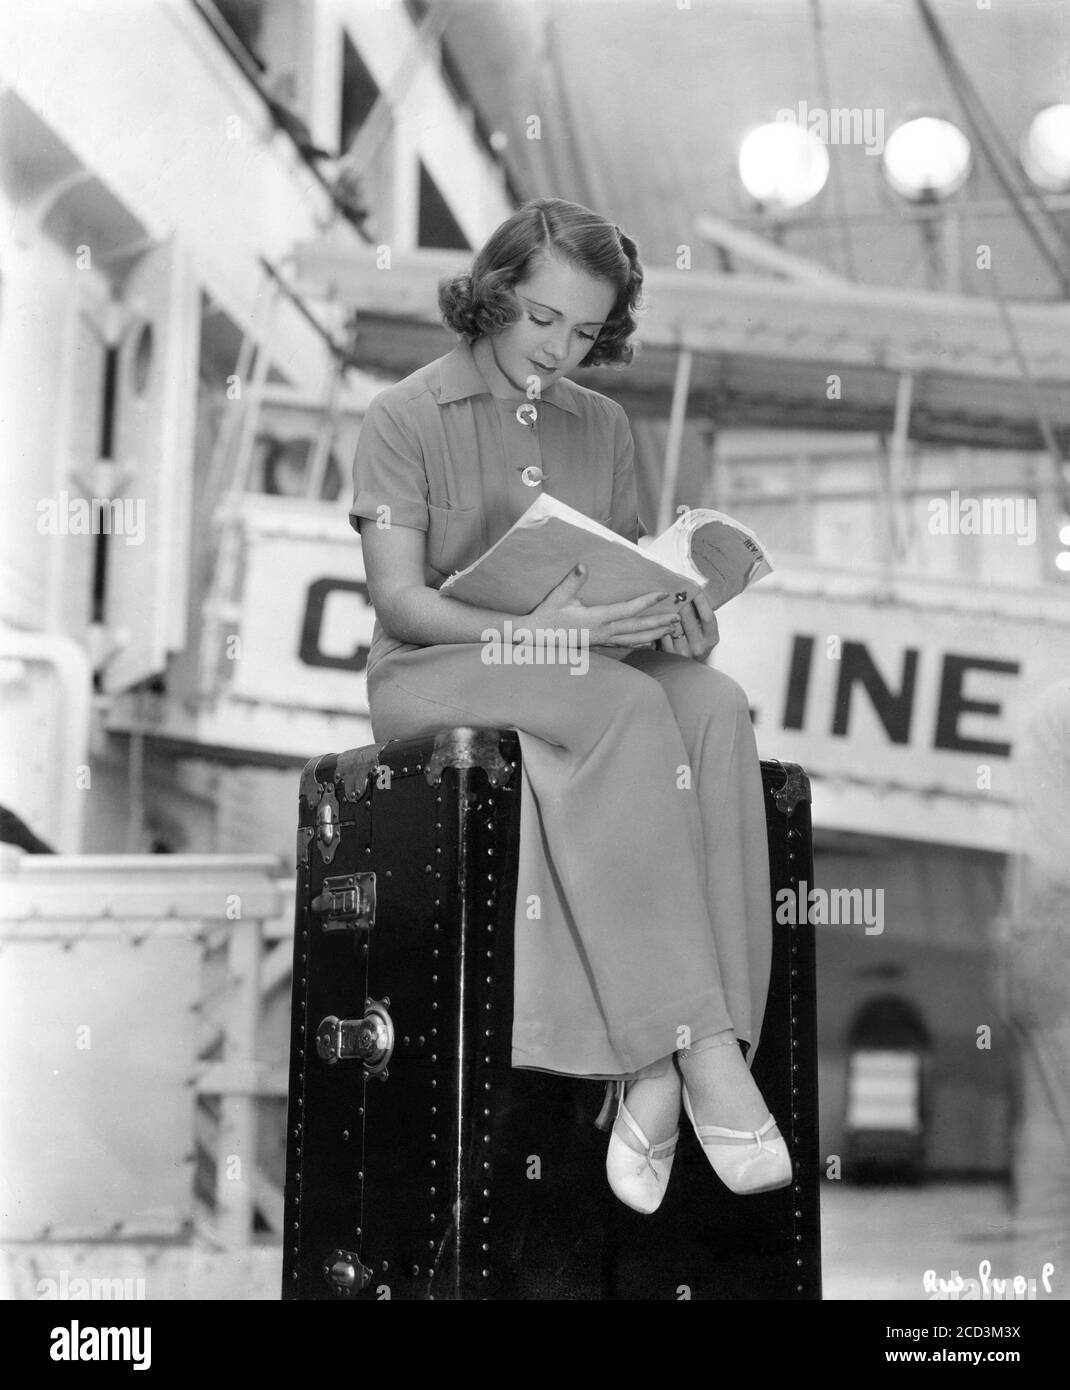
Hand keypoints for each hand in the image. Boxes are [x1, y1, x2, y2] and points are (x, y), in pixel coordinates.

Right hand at [528, 565, 679, 647]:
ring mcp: (602, 640)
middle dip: (658, 623)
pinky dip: (640, 642)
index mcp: (597, 619)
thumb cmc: (547, 616)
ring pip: (634, 639)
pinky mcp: (599, 643)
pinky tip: (649, 641)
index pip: (628, 610)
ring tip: (670, 631)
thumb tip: (582, 566)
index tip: (662, 594)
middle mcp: (603, 632)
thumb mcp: (558, 597)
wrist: (536, 637)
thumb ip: (572, 581)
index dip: (646, 601)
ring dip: (653, 635)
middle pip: (637, 628)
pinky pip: (624, 644)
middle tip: (677, 618)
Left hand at [658, 591, 718, 660]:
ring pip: (673, 624)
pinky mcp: (668, 654)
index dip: (701, 601)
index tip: (694, 586)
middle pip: (688, 617)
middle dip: (680, 599)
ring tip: (663, 593)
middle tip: (674, 584)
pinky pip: (662, 632)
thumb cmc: (696, 645)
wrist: (687, 672)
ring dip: (667, 607)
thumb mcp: (705, 633)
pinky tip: (656, 610)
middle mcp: (698, 646)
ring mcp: (682, 652)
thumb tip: (695, 590)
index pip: (707, 617)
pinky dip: (659, 621)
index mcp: (711, 639)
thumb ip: (702, 616)